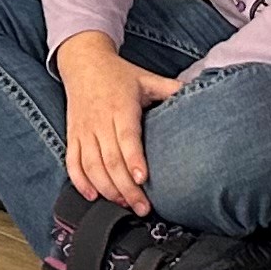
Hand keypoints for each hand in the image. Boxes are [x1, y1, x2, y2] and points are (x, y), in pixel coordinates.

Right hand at [57, 33, 182, 211]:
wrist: (83, 62)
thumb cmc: (118, 74)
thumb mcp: (146, 78)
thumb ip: (169, 89)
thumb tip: (197, 91)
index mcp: (121, 107)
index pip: (126, 136)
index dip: (133, 159)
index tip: (142, 178)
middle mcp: (100, 120)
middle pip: (110, 159)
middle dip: (125, 187)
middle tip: (141, 207)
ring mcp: (84, 130)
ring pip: (90, 165)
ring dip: (106, 188)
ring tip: (123, 204)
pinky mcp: (73, 136)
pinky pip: (73, 163)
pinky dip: (80, 182)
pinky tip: (93, 195)